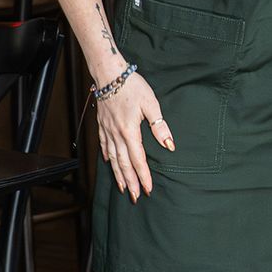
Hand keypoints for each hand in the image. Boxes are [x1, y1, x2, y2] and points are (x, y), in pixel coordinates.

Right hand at [96, 72, 174, 202]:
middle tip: (135, 197)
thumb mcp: (151, 104)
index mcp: (130, 131)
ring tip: (123, 188)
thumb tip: (169, 144)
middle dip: (130, 182)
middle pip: (123, 164)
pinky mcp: (102, 125)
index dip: (143, 176)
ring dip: (118, 175)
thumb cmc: (132, 86)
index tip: (148, 189)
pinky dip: (107, 157)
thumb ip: (160, 126)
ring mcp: (107, 131)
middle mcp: (116, 135)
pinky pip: (104, 145)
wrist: (109, 74)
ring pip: (112, 158)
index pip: (138, 160)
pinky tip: (109, 163)